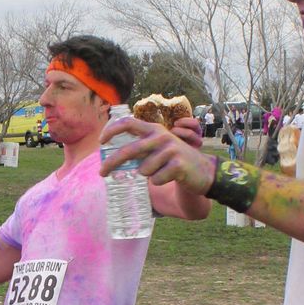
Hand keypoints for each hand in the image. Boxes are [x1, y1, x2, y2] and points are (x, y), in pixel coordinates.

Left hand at [99, 116, 214, 192]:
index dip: (112, 130)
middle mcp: (162, 136)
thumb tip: (111, 159)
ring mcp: (171, 150)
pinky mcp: (178, 165)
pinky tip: (169, 177)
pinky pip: (156, 180)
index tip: (101, 142)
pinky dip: (158, 182)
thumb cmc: (173, 160)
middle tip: (101, 173)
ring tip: (160, 172)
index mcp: (154, 129)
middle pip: (130, 150)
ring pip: (143, 170)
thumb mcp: (157, 148)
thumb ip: (139, 149)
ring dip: (147, 175)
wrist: (202, 171)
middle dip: (112, 162)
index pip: (128, 123)